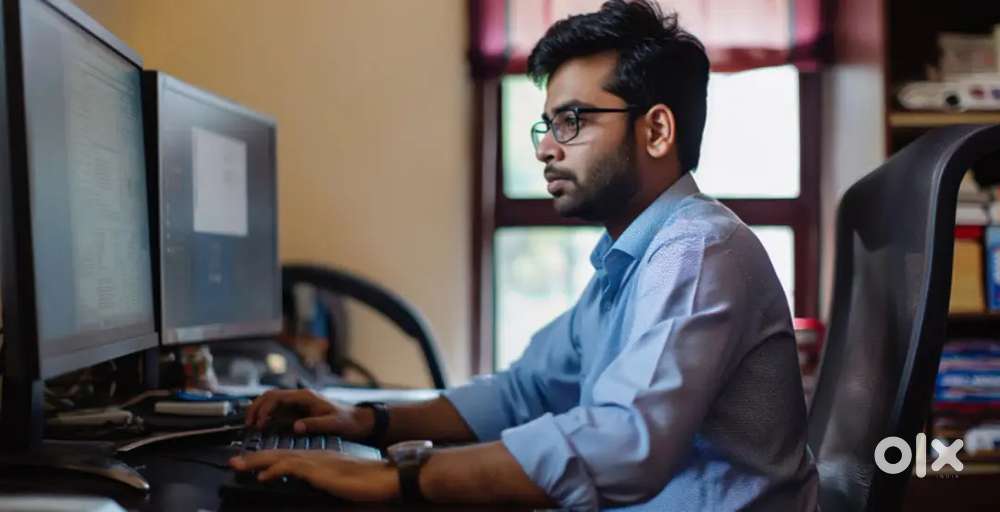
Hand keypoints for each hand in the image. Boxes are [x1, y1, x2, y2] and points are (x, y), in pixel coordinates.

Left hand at [229, 450, 398, 502]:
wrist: (383, 477)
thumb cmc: (366, 482)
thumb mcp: (339, 482)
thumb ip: (323, 481)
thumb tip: (313, 486)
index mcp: (318, 458)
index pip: (287, 456)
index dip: (267, 460)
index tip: (250, 464)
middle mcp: (314, 456)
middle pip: (277, 453)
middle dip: (253, 458)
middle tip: (233, 461)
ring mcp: (316, 461)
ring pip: (278, 457)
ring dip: (256, 461)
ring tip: (237, 465)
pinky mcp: (319, 470)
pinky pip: (291, 467)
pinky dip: (274, 470)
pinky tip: (262, 476)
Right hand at [244, 389, 373, 438]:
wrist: (359, 421)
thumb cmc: (349, 421)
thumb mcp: (334, 424)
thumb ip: (315, 424)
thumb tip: (296, 426)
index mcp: (306, 397)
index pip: (277, 397)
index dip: (264, 409)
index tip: (259, 423)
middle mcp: (300, 397)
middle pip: (270, 396)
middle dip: (256, 407)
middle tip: (248, 424)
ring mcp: (298, 404)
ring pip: (272, 401)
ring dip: (259, 410)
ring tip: (251, 425)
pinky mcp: (299, 411)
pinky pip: (278, 410)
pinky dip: (267, 416)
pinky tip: (262, 426)